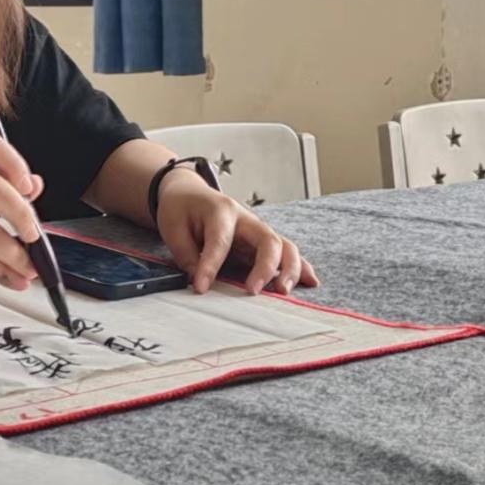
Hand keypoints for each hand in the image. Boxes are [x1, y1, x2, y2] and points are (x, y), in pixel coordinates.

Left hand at [153, 171, 319, 294]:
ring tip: (283, 291)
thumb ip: (187, 255)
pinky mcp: (262, 242)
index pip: (220, 240)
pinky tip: (311, 282)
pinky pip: (287, 253)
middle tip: (253, 291)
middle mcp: (245, 218)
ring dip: (289, 269)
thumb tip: (201, 281)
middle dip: (265, 267)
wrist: (189, 193)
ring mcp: (257, 230)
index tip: (201, 287)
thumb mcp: (173, 228)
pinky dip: (301, 267)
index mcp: (220, 210)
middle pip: (267, 240)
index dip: (211, 266)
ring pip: (284, 247)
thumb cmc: (181, 209)